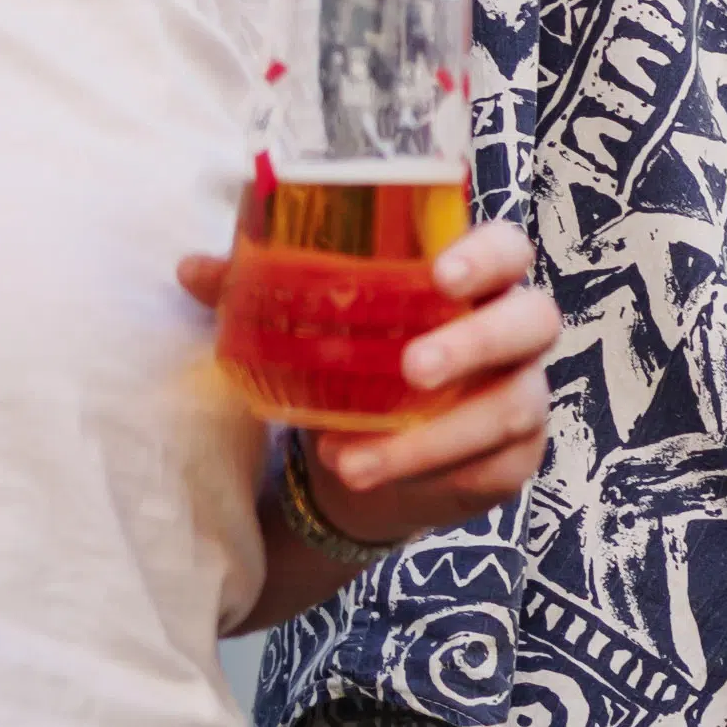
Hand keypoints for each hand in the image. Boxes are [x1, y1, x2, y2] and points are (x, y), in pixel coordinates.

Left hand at [173, 218, 559, 545]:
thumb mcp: (307, 329)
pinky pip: (496, 466)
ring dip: (433, 436)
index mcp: (474, 282)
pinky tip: (377, 478)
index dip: (487, 255)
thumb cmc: (350, 372)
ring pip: (510, 408)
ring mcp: (523, 395)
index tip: (442, 275)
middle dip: (477, 343)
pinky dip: (434, 476)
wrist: (365, 467)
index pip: (507, 248)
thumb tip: (192, 269)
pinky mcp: (515, 459)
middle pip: (533, 320)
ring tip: (352, 460)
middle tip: (413, 369)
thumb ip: (260, 291)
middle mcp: (514, 332)